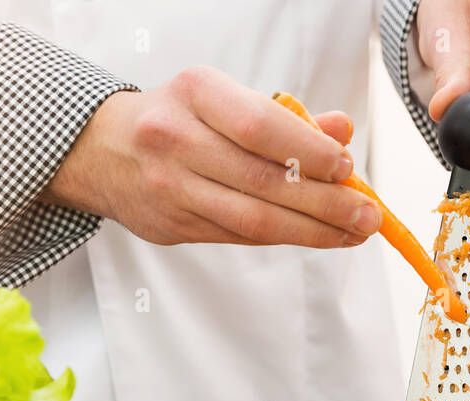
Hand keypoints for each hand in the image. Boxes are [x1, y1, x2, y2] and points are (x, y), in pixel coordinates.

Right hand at [42, 66, 382, 247]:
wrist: (102, 151)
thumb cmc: (177, 117)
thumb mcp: (224, 98)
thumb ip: (285, 116)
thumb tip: (341, 132)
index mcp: (195, 94)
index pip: (260, 126)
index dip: (309, 151)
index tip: (347, 168)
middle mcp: (176, 140)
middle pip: (264, 181)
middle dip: (325, 204)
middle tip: (367, 215)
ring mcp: (170, 188)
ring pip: (253, 219)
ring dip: (312, 231)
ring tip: (352, 234)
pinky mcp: (172, 226)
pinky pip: (238, 236)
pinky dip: (283, 238)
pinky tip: (316, 238)